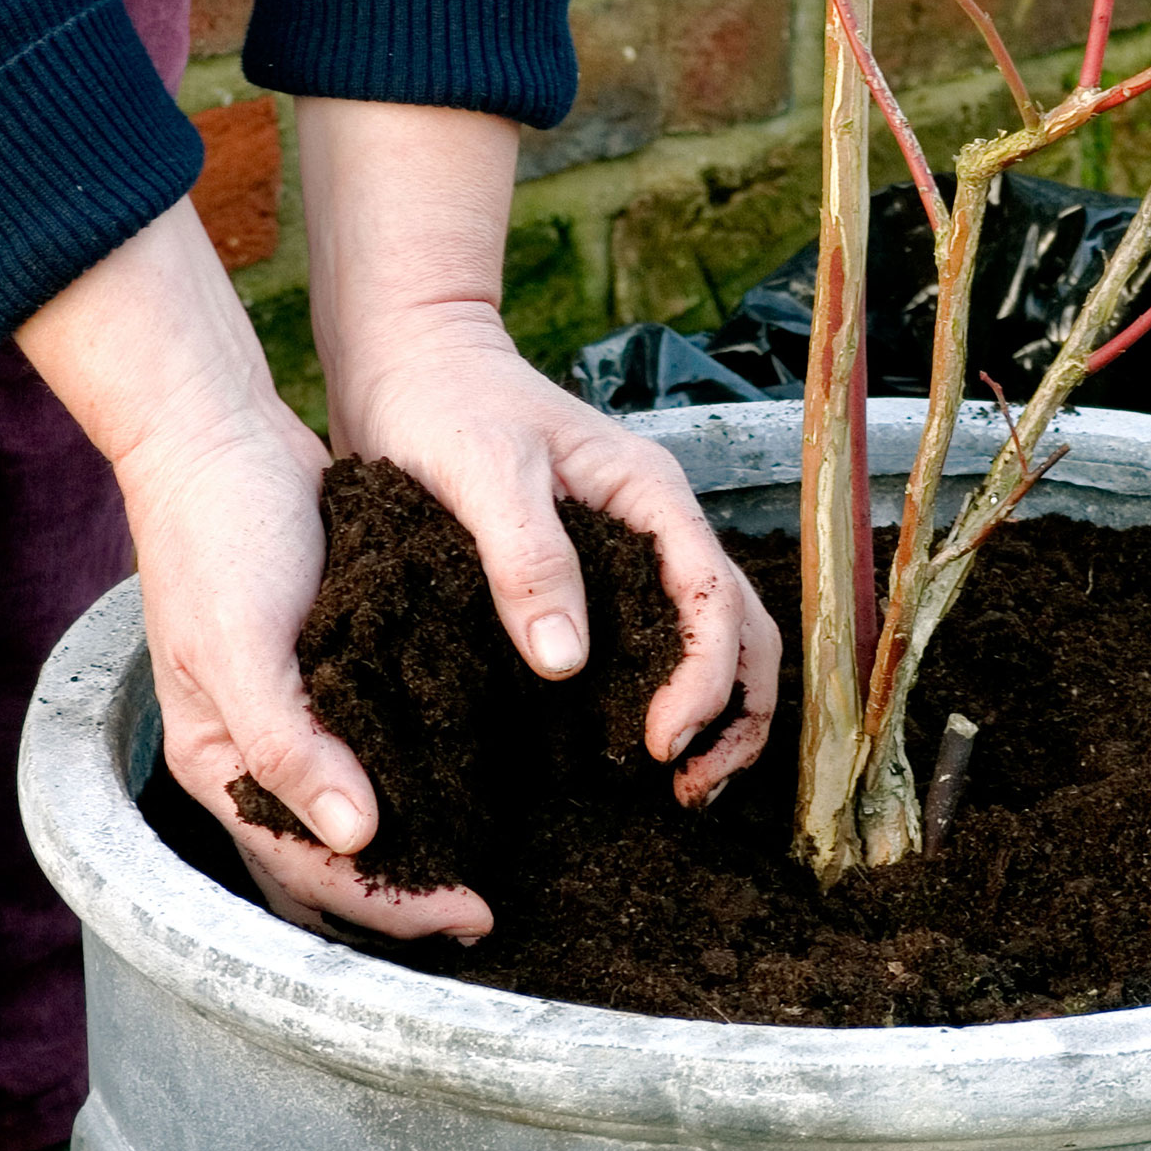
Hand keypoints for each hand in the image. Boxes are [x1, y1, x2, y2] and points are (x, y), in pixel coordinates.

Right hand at [18, 198, 491, 941]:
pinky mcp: (335, 666)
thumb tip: (354, 838)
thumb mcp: (240, 643)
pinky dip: (421, 772)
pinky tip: (481, 777)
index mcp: (219, 764)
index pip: (307, 873)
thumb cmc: (219, 535)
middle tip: (491, 909)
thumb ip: (287, 743)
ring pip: (359, 812)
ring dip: (418, 842)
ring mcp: (295, 711)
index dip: (390, 906)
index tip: (474, 912)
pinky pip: (378, 743)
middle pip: (332, 863)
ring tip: (496, 860)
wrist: (223, 435)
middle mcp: (254, 753)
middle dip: (405, 896)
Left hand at [299, 98, 778, 809]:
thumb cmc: (442, 403)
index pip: (713, 599)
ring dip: (717, 712)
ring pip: (714, 638)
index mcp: (650, 494)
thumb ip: (527, 558)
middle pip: (743, 626)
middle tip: (690, 790)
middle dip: (737, 714)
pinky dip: (668, 696)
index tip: (659, 746)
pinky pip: (656, 640)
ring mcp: (632, 549)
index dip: (704, 680)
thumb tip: (567, 661)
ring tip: (682, 786)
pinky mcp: (595, 573)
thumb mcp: (481, 473)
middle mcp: (658, 524)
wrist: (407, 360)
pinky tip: (631, 748)